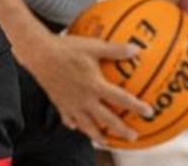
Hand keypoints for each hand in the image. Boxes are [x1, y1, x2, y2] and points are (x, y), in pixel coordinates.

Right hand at [22, 33, 152, 143]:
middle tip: (132, 136)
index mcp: (95, 86)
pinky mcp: (59, 103)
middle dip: (121, 130)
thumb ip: (115, 50)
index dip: (137, 107)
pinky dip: (74, 124)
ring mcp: (71, 103)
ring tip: (106, 141)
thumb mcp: (93, 46)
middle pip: (106, 120)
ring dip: (98, 135)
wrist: (39, 54)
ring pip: (87, 125)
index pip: (121, 100)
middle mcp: (85, 99)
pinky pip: (68, 119)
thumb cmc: (66, 48)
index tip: (149, 112)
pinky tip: (76, 127)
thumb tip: (136, 49)